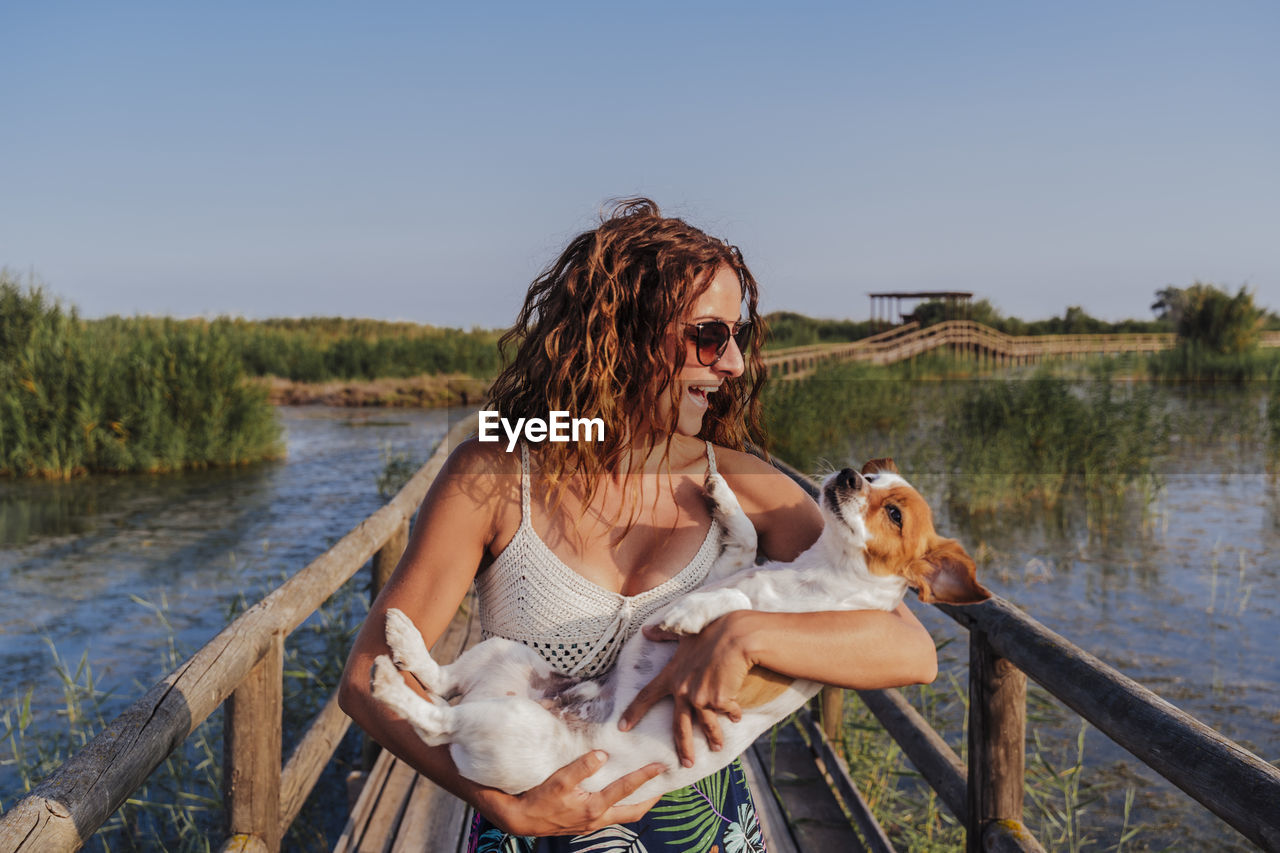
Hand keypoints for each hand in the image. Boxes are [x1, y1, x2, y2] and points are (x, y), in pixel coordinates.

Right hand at [483, 750, 663, 836]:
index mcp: (594, 808)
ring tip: (648, 789)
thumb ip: (581, 766)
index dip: (645, 777)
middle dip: (651, 798)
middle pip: (634, 812)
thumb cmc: (538, 799)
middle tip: (665, 784)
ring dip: (638, 802)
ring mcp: (592, 824)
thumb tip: (603, 754)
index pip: (626, 789)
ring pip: (623, 815)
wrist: (520, 819)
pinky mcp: (585, 823)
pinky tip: (620, 794)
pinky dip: (622, 804)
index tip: (660, 765)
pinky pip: (611, 814)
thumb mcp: (558, 780)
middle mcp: (597, 819)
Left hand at [617, 614, 750, 768]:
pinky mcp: (719, 701)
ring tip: (716, 748)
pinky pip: (727, 712)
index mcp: (671, 675)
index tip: (622, 728)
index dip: (633, 713)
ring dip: (713, 739)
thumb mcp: (684, 632)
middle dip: (682, 746)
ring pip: (706, 725)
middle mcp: (683, 690)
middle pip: (679, 725)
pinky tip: (736, 716)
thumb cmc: (711, 631)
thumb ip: (664, 634)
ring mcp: (701, 698)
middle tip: (684, 764)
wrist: (735, 636)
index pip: (646, 696)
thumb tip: (646, 630)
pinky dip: (733, 714)